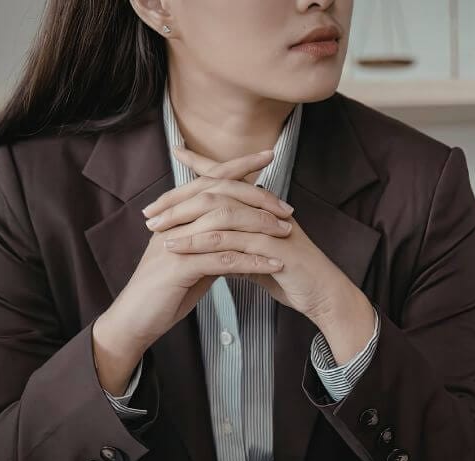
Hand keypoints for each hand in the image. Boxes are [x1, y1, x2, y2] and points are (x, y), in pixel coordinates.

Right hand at [92, 149, 291, 393]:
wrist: (134, 321)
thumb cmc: (164, 292)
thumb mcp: (193, 261)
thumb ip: (213, 243)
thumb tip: (240, 232)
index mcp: (176, 216)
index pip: (210, 180)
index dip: (238, 165)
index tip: (268, 155)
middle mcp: (174, 223)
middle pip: (218, 195)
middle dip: (256, 196)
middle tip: (287, 206)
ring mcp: (175, 243)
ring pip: (222, 224)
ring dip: (259, 228)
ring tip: (287, 234)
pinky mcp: (179, 268)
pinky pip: (223, 259)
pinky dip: (252, 261)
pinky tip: (274, 265)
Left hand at [149, 147, 373, 362]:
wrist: (324, 296)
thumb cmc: (295, 277)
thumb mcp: (259, 257)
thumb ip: (238, 247)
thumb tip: (215, 247)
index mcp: (263, 207)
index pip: (229, 178)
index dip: (204, 164)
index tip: (178, 151)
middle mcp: (266, 210)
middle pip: (217, 190)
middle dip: (180, 199)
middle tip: (150, 211)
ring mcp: (269, 226)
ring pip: (219, 212)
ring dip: (184, 221)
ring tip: (157, 231)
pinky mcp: (271, 247)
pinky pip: (229, 239)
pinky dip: (200, 241)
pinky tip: (179, 247)